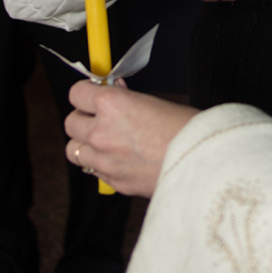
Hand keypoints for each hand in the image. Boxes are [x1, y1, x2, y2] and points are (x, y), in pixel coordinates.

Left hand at [65, 81, 197, 196]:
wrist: (201, 163)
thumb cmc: (185, 127)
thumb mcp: (155, 100)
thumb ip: (127, 97)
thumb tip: (114, 91)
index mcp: (111, 104)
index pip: (76, 93)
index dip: (86, 92)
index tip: (93, 93)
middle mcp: (101, 132)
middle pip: (70, 122)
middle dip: (83, 117)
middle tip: (98, 116)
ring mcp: (104, 160)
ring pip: (73, 150)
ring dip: (85, 143)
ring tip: (104, 139)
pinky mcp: (112, 182)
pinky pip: (93, 170)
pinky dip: (100, 163)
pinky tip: (119, 157)